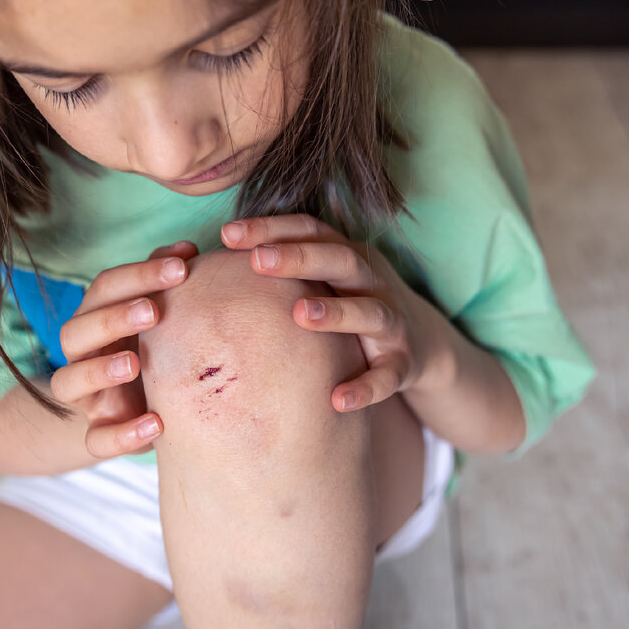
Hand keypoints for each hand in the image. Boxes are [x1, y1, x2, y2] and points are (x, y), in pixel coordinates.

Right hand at [49, 240, 198, 457]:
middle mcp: (81, 355)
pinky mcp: (98, 433)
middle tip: (153, 310)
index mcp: (95, 318)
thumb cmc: (151, 350)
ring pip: (69, 382)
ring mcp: (86, 397)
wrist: (134, 410)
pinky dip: (123, 435)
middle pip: (76, 331)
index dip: (138, 275)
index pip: (104, 288)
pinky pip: (97, 440)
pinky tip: (156, 424)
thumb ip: (164, 284)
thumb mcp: (155, 317)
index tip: (182, 267)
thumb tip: (187, 249)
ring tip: (135, 363)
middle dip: (113, 318)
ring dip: (100, 370)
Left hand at [220, 215, 451, 411]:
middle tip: (258, 261)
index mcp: (346, 255)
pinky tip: (337, 400)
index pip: (310, 229)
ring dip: (335, 313)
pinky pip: (387, 377)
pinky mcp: (403, 362)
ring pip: (369, 312)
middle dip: (299, 258)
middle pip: (339, 260)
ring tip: (299, 315)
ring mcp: (391, 322)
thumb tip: (209, 260)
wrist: (419, 341)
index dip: (271, 228)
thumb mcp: (324, 278)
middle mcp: (371, 281)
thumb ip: (282, 266)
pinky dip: (365, 388)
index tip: (227, 233)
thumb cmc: (349, 302)